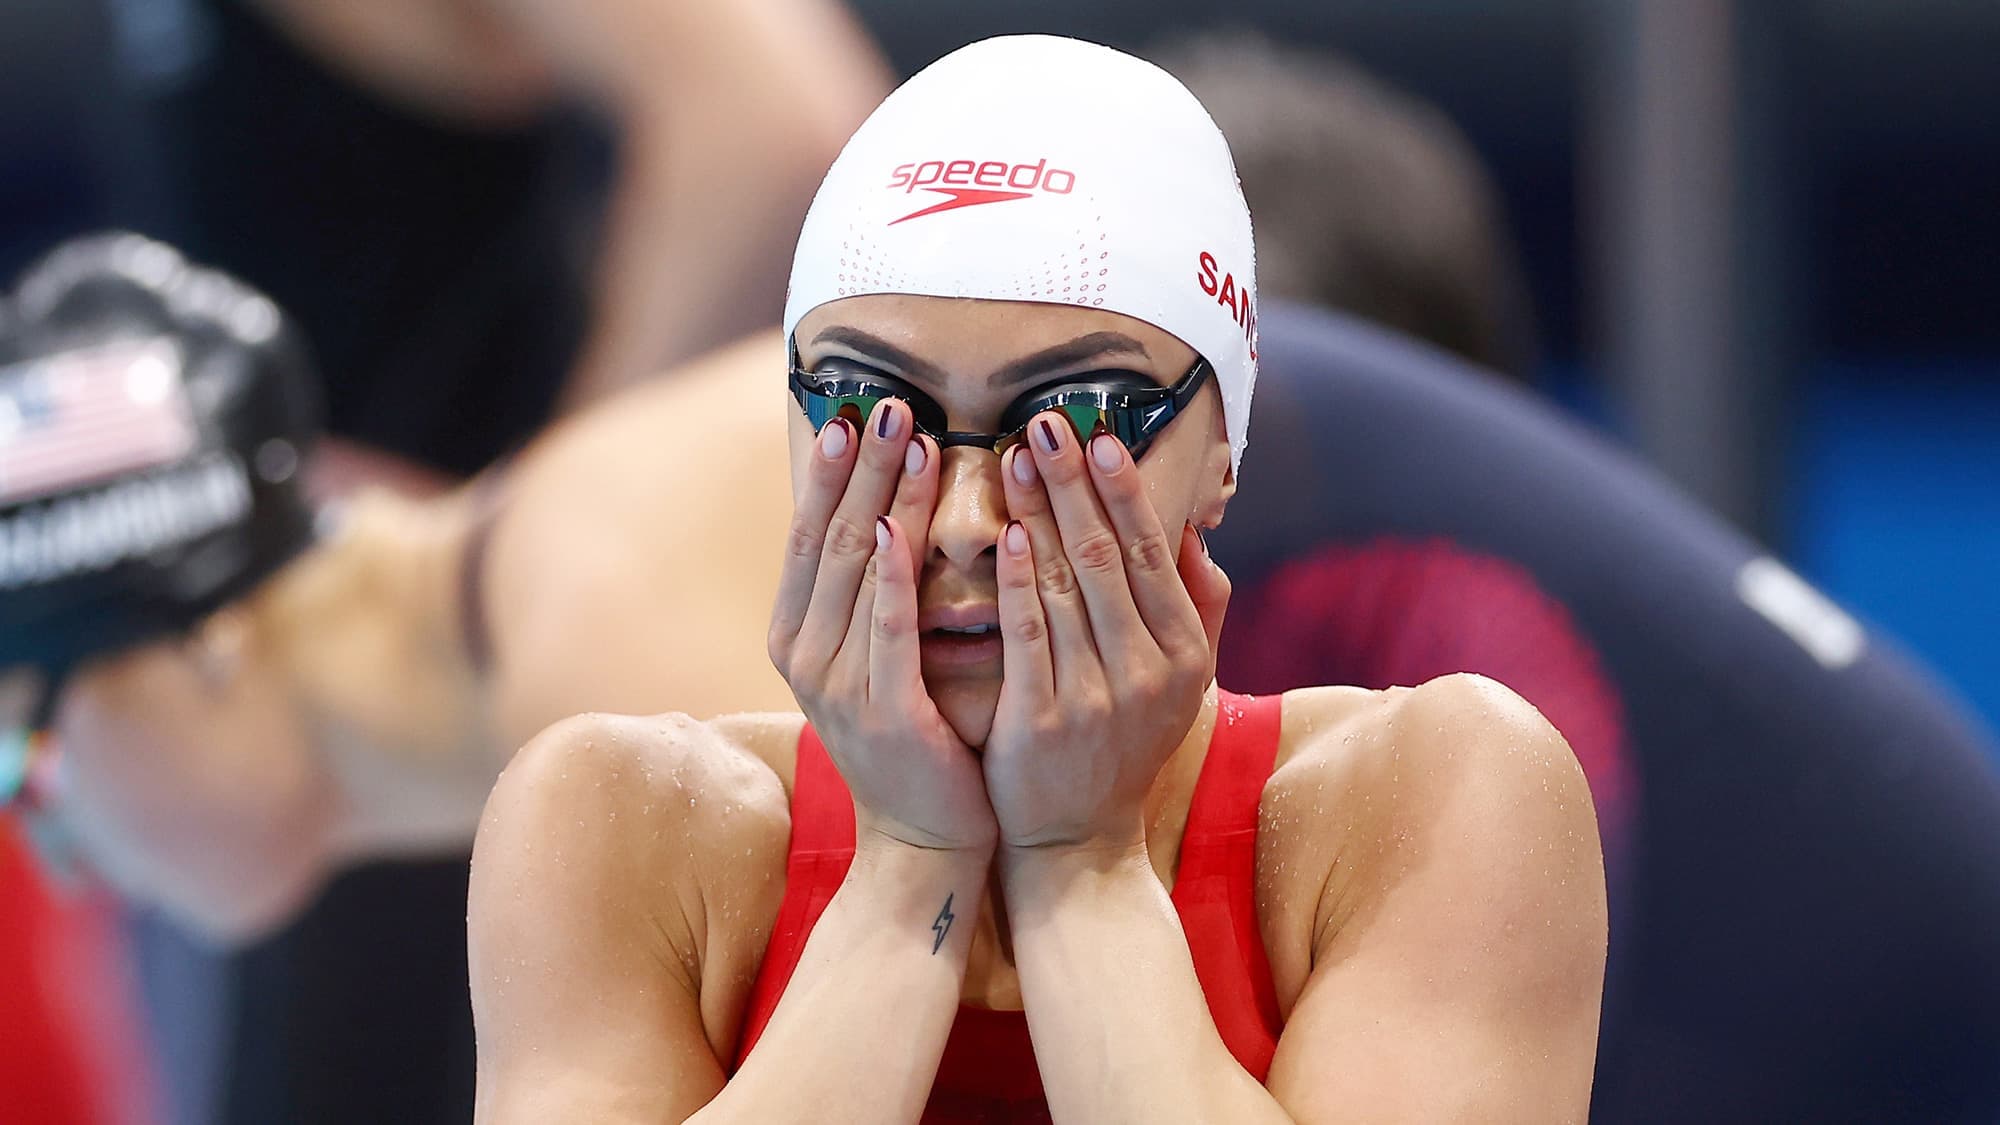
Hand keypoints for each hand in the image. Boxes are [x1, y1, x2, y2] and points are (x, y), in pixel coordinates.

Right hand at [768, 400, 996, 852]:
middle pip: (832, 537)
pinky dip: (891, 576)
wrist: (926, 838)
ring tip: (911, 437)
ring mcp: (837, 685)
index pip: (811, 533)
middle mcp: (804, 653)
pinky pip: (886, 630)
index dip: (831, 469)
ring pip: (859, 570)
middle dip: (861, 464)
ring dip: (885, 497)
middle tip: (889, 400)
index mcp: (798, 634)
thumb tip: (890, 505)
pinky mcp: (883, 713)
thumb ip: (875, 590)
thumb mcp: (880, 655)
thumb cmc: (917, 735)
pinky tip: (899, 528)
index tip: (855, 406)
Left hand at [983, 416, 1230, 850]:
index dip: (1122, 488)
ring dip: (1038, 513)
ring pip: (1064, 586)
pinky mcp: (1042, 722)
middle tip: (1044, 421)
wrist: (1075, 844)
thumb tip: (1196, 532)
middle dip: (1075, 481)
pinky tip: (1004, 534)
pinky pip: (1028, 635)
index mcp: (1183, 653)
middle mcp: (1148, 672)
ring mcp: (1095, 697)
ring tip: (1012, 456)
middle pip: (1106, 556)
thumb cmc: (1121, 746)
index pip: (1151, 552)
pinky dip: (1017, 581)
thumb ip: (1196, 608)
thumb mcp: (1178, 684)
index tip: (1097, 431)